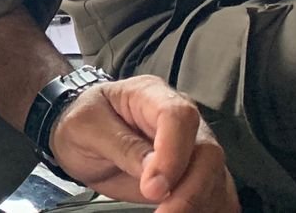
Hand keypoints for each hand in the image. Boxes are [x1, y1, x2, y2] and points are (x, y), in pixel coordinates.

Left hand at [50, 76, 238, 211]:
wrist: (80, 136)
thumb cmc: (82, 122)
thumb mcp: (87, 128)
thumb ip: (121, 145)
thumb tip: (154, 172)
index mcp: (150, 95)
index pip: (178, 117)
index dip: (172, 153)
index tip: (153, 187)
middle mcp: (180, 119)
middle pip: (206, 151)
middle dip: (190, 190)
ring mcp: (191, 146)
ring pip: (215, 176)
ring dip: (197, 203)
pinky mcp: (194, 172)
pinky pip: (214, 192)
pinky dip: (205, 207)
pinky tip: (184, 212)